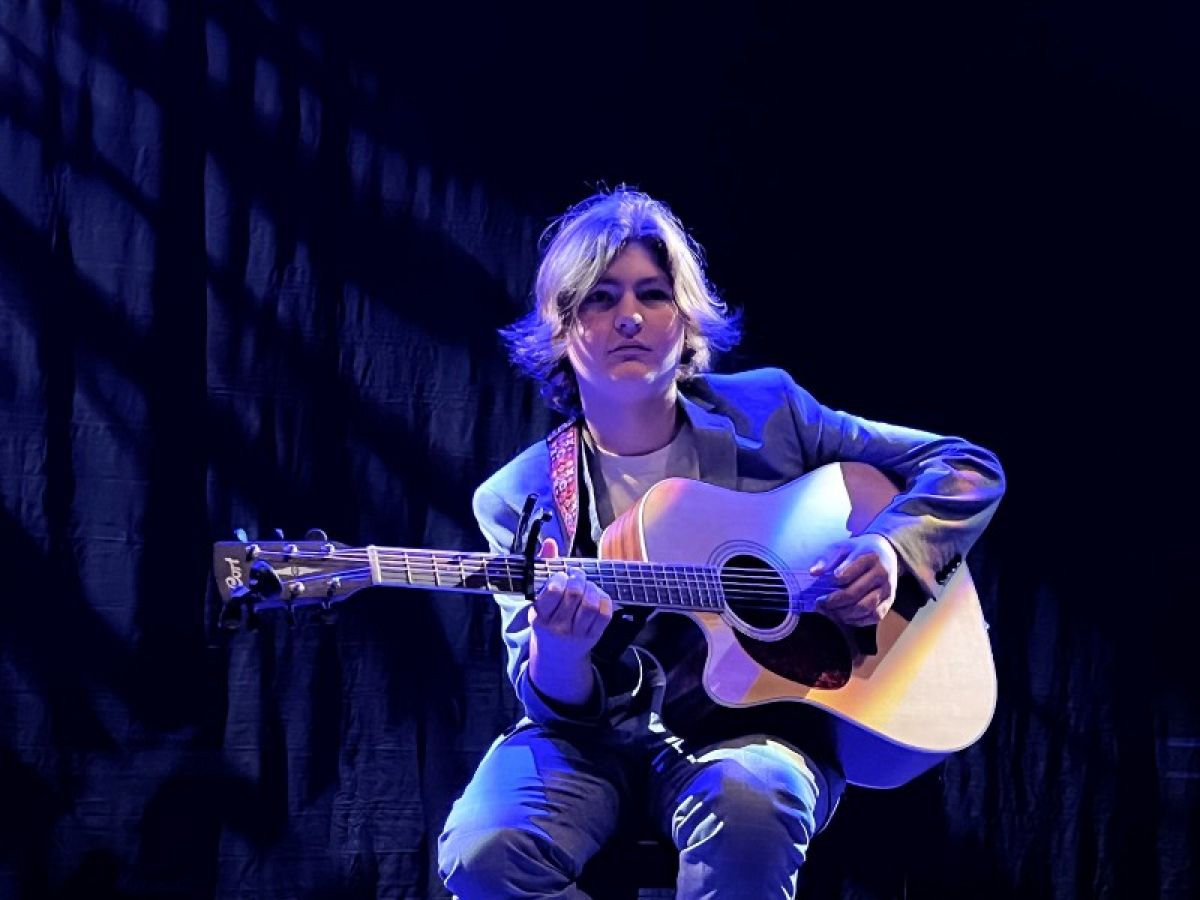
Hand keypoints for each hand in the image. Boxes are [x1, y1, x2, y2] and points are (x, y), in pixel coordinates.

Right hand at [527, 539, 613, 709]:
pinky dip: (604, 599)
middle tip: (577, 576)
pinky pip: (605, 614)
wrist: (556, 655)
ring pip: (591, 604)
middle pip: (574, 595)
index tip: (561, 576)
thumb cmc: (547, 619)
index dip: (560, 578)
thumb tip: (550, 542)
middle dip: (578, 579)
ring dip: (591, 588)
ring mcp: (577, 633)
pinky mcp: (594, 636)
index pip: (552, 592)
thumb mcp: (539, 600)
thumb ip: (545, 569)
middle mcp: (558, 626)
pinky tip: (597, 596)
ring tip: (587, 585)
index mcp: (540, 616)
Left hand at [809, 533, 899, 626]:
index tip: (824, 585)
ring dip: (844, 613)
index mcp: (869, 557)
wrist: (886, 552)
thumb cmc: (859, 550)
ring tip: (830, 611)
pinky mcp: (890, 601)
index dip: (833, 582)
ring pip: (865, 607)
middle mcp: (881, 573)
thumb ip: (827, 559)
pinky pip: (875, 616)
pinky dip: (858, 620)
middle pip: (855, 593)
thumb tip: (813, 573)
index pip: (848, 574)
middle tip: (820, 603)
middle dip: (834, 601)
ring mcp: (888, 589)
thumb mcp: (843, 547)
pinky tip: (845, 616)